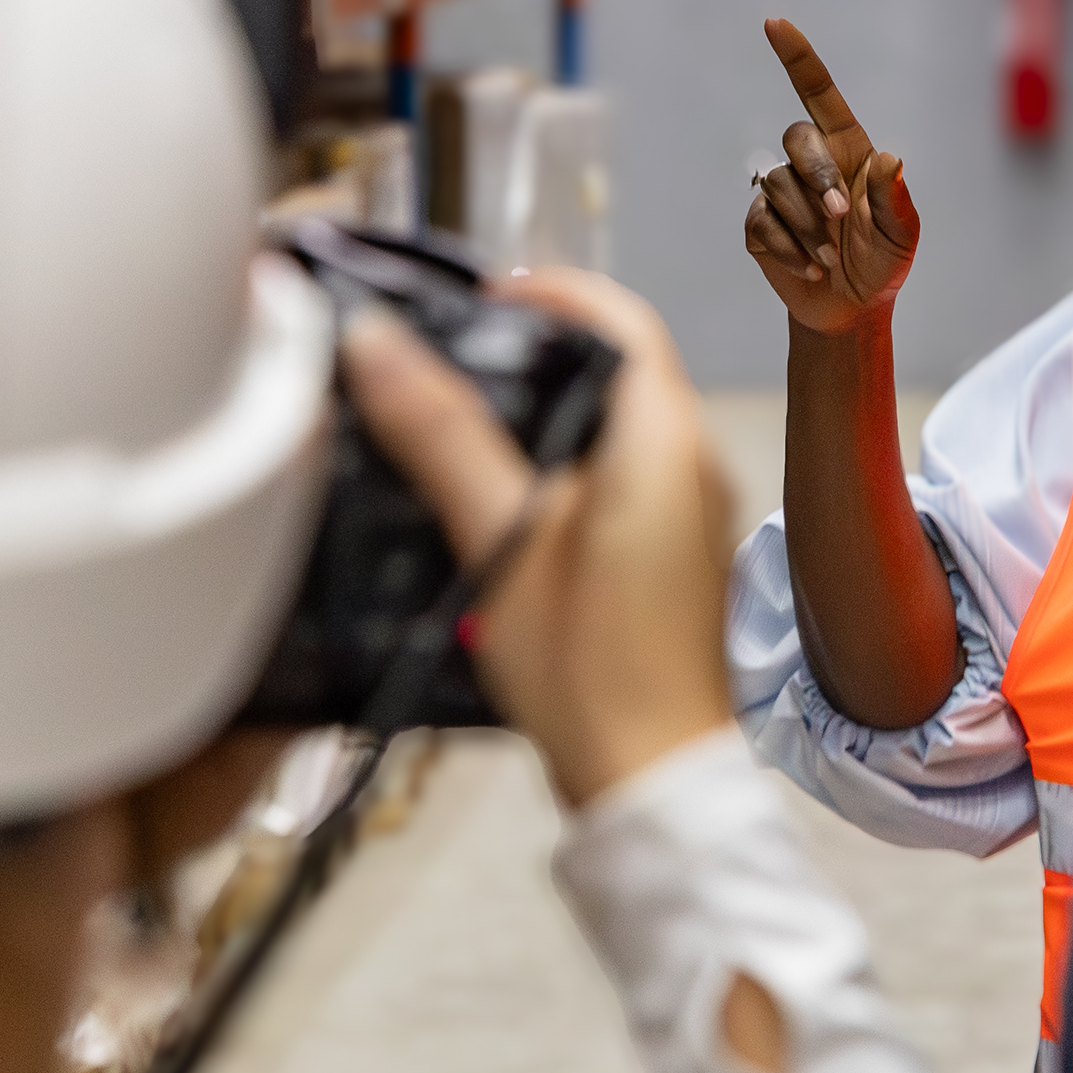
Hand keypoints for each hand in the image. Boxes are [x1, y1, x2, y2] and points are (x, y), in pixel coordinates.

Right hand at [339, 268, 734, 807]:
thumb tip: (379, 345)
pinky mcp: (671, 555)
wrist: (651, 783)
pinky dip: (560, 462)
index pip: (619, 314)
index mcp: (664, 441)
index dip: (547, 289)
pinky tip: (497, 496)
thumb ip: (442, 435)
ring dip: (544, 407)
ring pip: (616, 421)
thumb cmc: (592, 673)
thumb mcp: (500, 540)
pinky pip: (620, 474)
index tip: (476, 297)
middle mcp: (693, 464)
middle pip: (616, 363)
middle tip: (449, 355)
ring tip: (457, 421)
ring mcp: (689, 512)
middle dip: (533, 347)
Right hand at [743, 19, 919, 337]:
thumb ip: (896, 199)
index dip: (797, 57)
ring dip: (807, 225)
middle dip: (817, 175)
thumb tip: (890, 158)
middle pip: (796, 138)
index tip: (774, 23)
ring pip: (777, 184)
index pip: (818, 93)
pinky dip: (789, 248)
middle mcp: (812, 163)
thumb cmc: (882, 262)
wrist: (853, 308)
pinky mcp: (760, 224)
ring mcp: (781, 192)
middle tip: (839, 215)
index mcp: (848, 150)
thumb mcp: (902, 234)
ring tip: (829, 258)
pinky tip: (809, 268)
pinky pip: (762, 221)